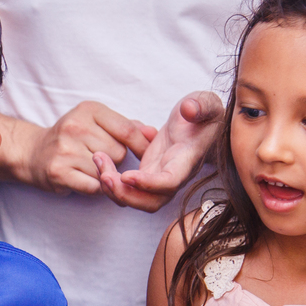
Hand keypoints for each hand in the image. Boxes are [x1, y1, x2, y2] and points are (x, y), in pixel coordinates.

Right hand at [9, 102, 155, 194]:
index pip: (127, 130)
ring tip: (89, 169)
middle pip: (118, 153)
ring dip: (104, 176)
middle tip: (100, 159)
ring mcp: (65, 149)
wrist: (32, 153)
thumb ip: (126, 127)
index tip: (147, 157)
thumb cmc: (71, 139)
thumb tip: (154, 134)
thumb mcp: (95, 123)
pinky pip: (93, 186)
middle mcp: (75, 127)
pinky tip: (84, 180)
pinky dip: (93, 187)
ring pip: (106, 171)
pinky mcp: (59, 172)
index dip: (142, 146)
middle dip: (116, 161)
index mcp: (88, 110)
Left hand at [94, 91, 224, 211]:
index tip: (126, 175)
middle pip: (151, 202)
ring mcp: (158, 178)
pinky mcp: (147, 173)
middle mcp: (174, 177)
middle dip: (126, 195)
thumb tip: (189, 109)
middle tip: (104, 176)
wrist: (200, 123)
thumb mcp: (207, 104)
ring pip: (136, 199)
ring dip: (114, 189)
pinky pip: (128, 188)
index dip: (148, 184)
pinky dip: (112, 180)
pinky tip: (100, 160)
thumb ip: (201, 106)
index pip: (169, 182)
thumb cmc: (204, 114)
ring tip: (98, 162)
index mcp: (187, 161)